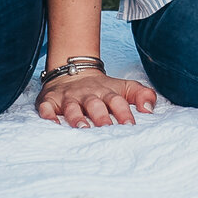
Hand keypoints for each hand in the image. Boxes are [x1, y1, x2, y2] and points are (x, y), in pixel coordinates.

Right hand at [36, 71, 158, 126]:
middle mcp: (87, 94)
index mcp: (106, 92)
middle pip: (95, 104)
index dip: (124, 112)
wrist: (72, 69)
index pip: (117, 101)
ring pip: (72, 107)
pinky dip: (48, 115)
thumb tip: (150, 110)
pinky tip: (52, 123)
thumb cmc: (102, 87)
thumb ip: (142, 95)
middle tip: (106, 128)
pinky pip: (46, 107)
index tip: (130, 125)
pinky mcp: (49, 100)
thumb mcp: (124, 87)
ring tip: (82, 128)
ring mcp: (68, 97)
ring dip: (77, 117)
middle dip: (101, 116)